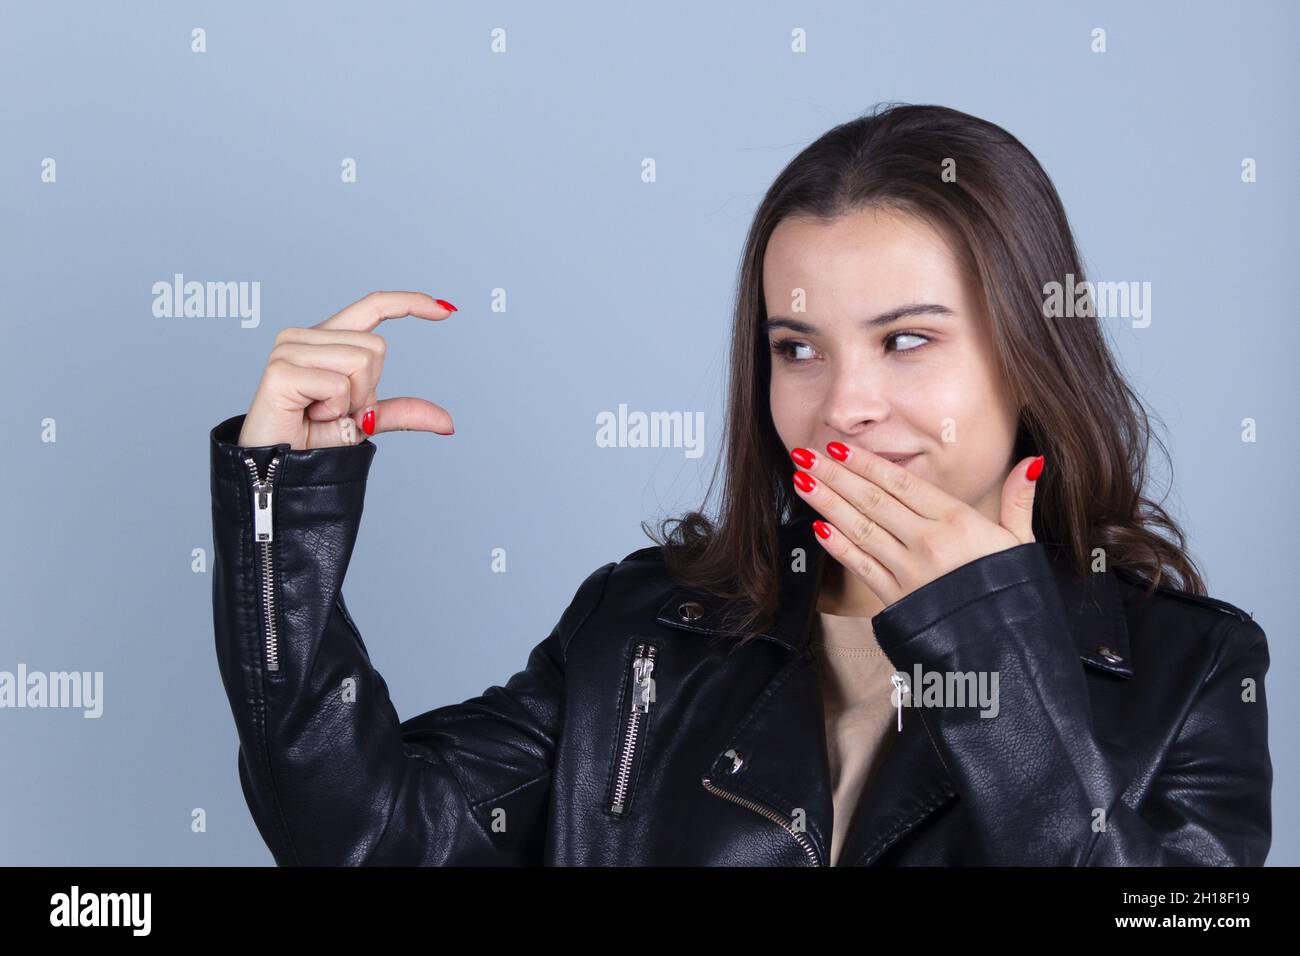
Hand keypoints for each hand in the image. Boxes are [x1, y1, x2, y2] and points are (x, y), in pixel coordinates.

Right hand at [237, 291, 457, 449]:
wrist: (281, 470)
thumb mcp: (367, 421)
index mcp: (326, 339)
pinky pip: (339, 385)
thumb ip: (403, 412)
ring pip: (361, 362)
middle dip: (370, 390)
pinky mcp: (281, 370)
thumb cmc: (314, 441)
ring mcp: (289, 348)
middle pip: (377, 346)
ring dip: (352, 401)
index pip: (372, 306)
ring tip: (322, 414)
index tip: (445, 310)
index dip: (409, 303)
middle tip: (337, 412)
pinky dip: (335, 410)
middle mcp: (305, 336)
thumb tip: (448, 423)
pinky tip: (310, 416)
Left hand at [790, 440, 1044, 606]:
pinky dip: (838, 546)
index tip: (839, 447)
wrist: (1008, 652)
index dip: (866, 463)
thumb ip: (1018, 500)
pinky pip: (861, 566)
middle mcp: (928, 542)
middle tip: (805, 455)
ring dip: (827, 503)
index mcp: (958, 522)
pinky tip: (818, 527)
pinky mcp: (895, 599)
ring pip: (860, 528)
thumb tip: (1029, 462)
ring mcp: (908, 571)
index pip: (901, 483)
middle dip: (835, 476)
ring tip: (802, 481)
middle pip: (873, 500)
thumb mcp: (1021, 543)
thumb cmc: (1014, 594)